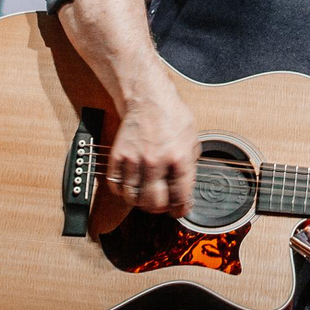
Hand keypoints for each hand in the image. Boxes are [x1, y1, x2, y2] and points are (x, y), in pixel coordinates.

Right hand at [103, 79, 198, 219]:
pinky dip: (122, 191)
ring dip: (139, 202)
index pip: (180, 196)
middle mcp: (156, 161)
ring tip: (144, 196)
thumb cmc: (172, 115)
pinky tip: (130, 186)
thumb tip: (187, 186)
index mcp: (179, 158)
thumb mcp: (192, 138)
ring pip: (133, 198)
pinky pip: (116, 186)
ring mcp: (135, 160)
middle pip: (154, 203)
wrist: (148, 98)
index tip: (178, 210)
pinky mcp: (118, 156)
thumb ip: (191, 163)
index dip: (180, 209)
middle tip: (160, 205)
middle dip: (158, 209)